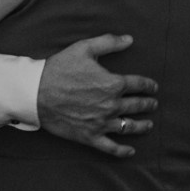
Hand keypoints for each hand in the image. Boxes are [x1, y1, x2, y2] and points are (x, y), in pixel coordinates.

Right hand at [35, 34, 157, 158]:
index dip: (149, 85)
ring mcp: (102, 123)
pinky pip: (111, 147)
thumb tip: (129, 39)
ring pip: (129, 127)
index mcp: (113, 84)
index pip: (139, 84)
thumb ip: (109, 42)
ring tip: (149, 124)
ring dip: (143, 126)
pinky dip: (123, 151)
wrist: (36, 93)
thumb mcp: (83, 48)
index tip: (153, 87)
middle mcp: (111, 105)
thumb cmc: (59, 69)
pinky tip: (130, 151)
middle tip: (153, 104)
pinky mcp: (90, 136)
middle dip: (148, 104)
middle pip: (138, 106)